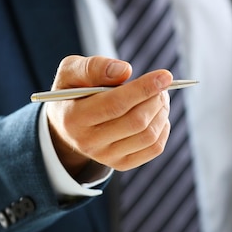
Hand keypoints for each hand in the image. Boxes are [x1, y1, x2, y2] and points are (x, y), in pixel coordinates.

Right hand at [45, 55, 172, 175]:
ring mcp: (105, 157)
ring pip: (148, 136)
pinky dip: (163, 128)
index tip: (165, 76)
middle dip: (155, 99)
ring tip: (159, 96)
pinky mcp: (120, 164)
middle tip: (161, 84)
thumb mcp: (71, 71)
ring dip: (162, 112)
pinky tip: (157, 114)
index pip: (115, 104)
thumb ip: (94, 67)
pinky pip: (153, 149)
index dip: (144, 89)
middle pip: (136, 121)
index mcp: (74, 118)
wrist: (66, 124)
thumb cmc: (73, 91)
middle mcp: (88, 142)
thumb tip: (125, 71)